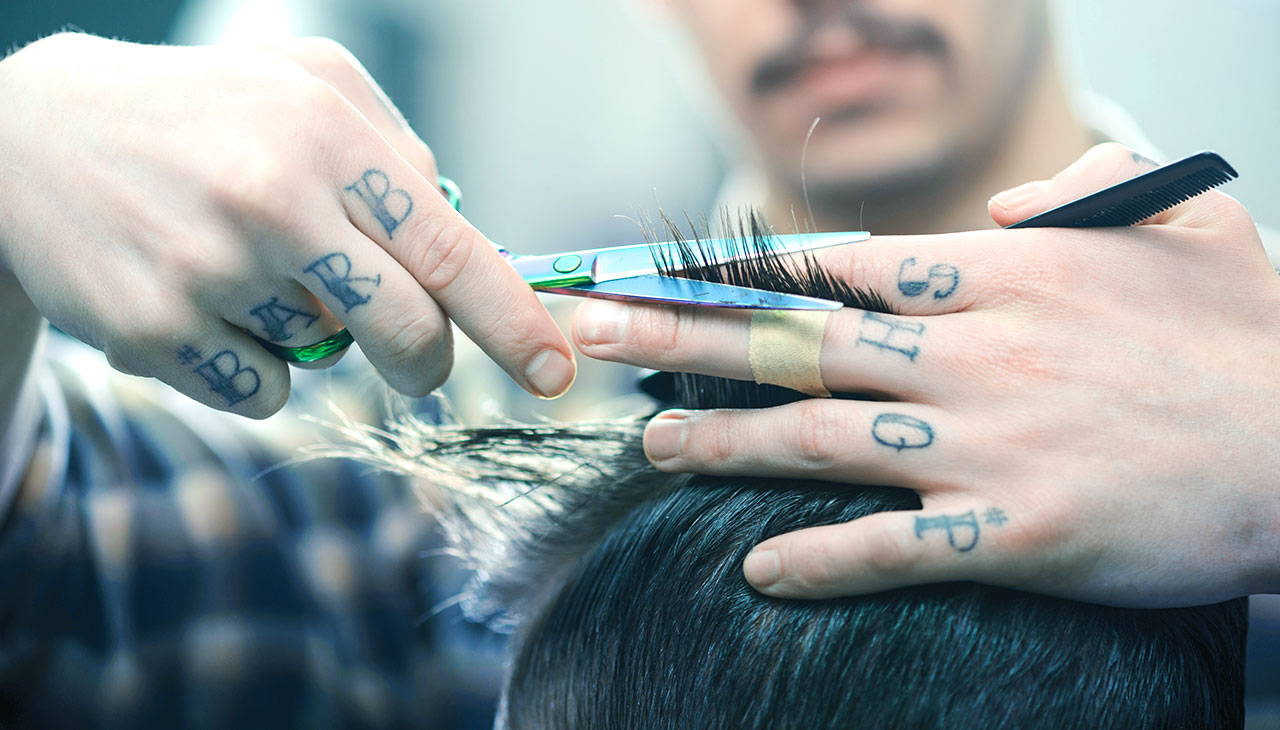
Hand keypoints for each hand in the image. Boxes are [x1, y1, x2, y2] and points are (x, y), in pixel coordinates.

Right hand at [0, 34, 574, 417]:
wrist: (26, 139)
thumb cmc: (198, 111)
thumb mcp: (306, 84)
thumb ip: (399, 150)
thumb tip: (465, 232)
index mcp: (323, 134)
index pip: (451, 250)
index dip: (514, 322)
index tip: (556, 372)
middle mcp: (269, 200)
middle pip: (409, 334)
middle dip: (427, 361)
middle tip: (414, 357)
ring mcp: (206, 271)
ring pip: (325, 363)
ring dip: (311, 334)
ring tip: (241, 266)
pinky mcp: (150, 332)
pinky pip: (260, 395)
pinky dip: (253, 367)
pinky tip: (201, 301)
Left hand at [573, 143, 1279, 606]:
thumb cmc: (1251, 332)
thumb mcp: (1184, 214)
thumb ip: (1080, 187)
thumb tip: (1003, 200)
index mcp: (1004, 274)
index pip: (838, 267)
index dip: (741, 271)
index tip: (665, 272)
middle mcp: (976, 355)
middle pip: (796, 343)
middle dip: (683, 340)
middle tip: (598, 339)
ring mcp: (990, 447)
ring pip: (820, 438)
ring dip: (723, 445)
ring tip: (650, 450)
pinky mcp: (1019, 533)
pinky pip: (893, 550)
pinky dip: (820, 560)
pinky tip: (759, 569)